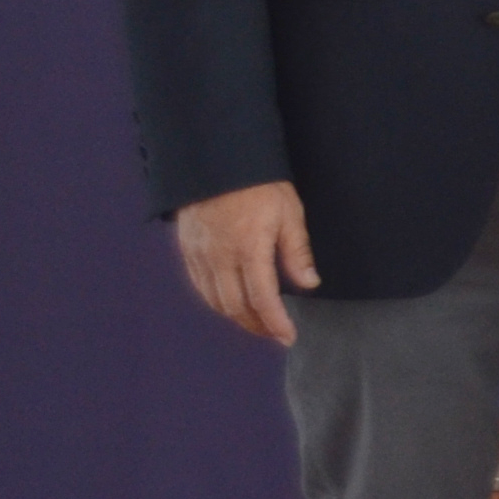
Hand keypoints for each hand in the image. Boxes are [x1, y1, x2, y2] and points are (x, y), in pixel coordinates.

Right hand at [173, 181, 316, 345]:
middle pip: (236, 306)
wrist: (217, 162)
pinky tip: (232, 304)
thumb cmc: (260, 185)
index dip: (275, 322)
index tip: (288, 336)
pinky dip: (217, 302)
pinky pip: (201, 287)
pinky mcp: (188, 251)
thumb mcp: (289, 213)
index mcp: (249, 248)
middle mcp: (220, 257)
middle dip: (257, 325)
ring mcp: (200, 256)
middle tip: (276, 333)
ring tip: (258, 323)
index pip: (262, 299)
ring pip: (215, 301)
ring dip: (237, 318)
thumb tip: (310, 284)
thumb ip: (297, 252)